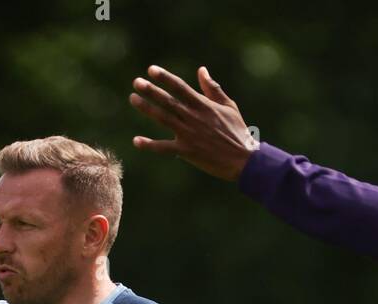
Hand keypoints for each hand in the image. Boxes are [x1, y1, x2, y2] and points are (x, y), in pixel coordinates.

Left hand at [130, 65, 256, 180]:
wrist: (243, 160)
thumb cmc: (238, 132)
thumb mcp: (229, 106)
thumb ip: (213, 89)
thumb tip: (201, 70)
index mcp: (203, 105)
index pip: (180, 87)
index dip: (165, 77)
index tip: (151, 70)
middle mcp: (193, 117)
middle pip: (168, 101)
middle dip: (151, 90)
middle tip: (136, 82)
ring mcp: (189, 134)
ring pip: (163, 118)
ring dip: (147, 108)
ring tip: (133, 99)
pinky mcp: (186, 151)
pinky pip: (164, 147)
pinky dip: (150, 145)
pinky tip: (136, 141)